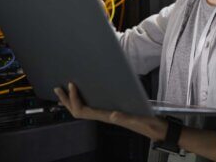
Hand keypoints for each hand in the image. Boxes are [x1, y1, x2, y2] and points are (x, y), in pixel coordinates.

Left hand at [54, 83, 168, 141]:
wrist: (157, 129)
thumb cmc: (149, 124)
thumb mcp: (139, 119)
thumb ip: (126, 118)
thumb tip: (113, 115)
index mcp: (108, 117)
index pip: (83, 110)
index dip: (74, 99)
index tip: (71, 85)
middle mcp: (105, 116)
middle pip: (78, 111)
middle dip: (66, 100)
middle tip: (57, 88)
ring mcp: (108, 115)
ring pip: (84, 109)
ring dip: (72, 100)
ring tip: (65, 90)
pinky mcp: (112, 112)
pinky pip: (92, 107)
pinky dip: (84, 99)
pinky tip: (85, 94)